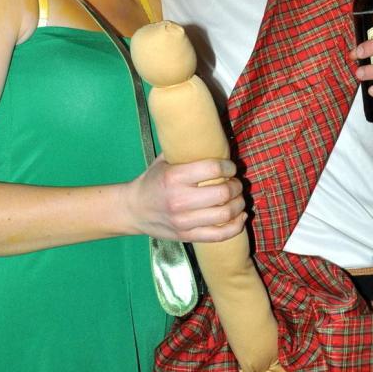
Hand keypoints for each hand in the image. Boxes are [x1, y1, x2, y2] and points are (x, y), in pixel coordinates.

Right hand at [126, 155, 246, 242]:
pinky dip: (235, 226)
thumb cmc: (152, 181)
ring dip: (239, 205)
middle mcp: (180, 200)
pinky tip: (239, 217)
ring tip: (239, 198)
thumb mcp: (163, 161)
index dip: (229, 167)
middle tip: (236, 182)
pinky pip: (219, 235)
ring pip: (225, 215)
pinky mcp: (187, 236)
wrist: (133, 210)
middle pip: (223, 193)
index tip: (231, 167)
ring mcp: (184, 221)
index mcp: (174, 177)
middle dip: (236, 186)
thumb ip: (184, 151)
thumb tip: (208, 135)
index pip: (213, 169)